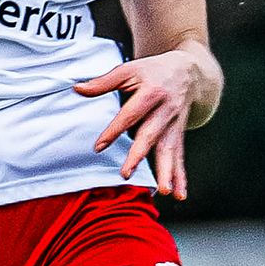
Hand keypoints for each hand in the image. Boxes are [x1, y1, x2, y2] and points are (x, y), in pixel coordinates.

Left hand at [74, 51, 202, 198]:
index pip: (130, 115)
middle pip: (150, 135)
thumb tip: (76, 89)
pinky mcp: (179, 135)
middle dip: (139, 155)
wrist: (188, 71)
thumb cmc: (152, 71)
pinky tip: (178, 195)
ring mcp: (175, 125)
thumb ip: (103, 82)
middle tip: (126, 173)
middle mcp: (166, 110)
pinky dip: (180, 177)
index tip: (98, 146)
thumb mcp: (128, 70)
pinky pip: (179, 157)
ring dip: (167, 172)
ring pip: (170, 150)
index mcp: (152, 92)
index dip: (114, 130)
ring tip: (163, 191)